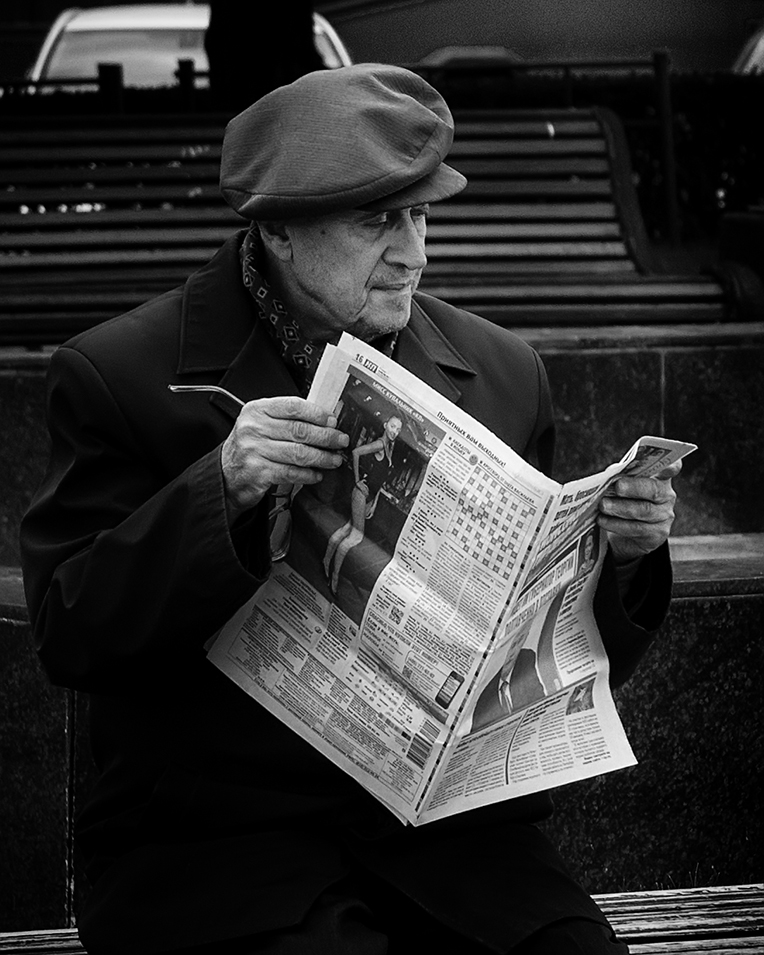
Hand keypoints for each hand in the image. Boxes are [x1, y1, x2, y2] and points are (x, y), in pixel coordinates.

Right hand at [221, 396, 348, 516]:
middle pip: (299, 430)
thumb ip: (286, 418)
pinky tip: (317, 474)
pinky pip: (291, 472)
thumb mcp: (261, 423)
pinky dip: (308, 474)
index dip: (317, 413)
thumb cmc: (250, 446)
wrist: (226, 473)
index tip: (332, 421)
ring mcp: (255, 450)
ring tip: (334, 460)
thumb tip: (324, 420)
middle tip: (340, 441)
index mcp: (257, 410)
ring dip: (322, 457)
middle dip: (326, 437)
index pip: (292, 406)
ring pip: (298, 453)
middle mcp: (254, 428)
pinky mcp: (258, 472)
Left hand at [597, 461, 680, 562]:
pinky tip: (602, 520)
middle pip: (654, 490)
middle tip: (618, 487)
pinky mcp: (657, 534)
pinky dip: (616, 524)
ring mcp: (664, 516)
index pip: (671, 468)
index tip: (667, 464)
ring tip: (603, 505)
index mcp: (660, 478)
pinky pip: (636, 528)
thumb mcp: (624, 485)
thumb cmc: (625, 500)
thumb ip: (621, 476)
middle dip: (634, 487)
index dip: (670, 466)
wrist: (628, 533)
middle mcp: (667, 496)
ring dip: (620, 508)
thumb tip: (610, 474)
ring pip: (644, 511)